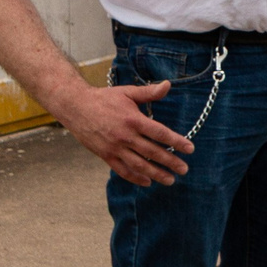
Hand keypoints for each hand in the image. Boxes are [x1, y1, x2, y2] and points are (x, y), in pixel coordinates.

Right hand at [56, 81, 192, 185]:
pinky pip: (122, 170)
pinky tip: (147, 182)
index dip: (176, 142)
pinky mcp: (105, 155)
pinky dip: (135, 178)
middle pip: (152, 152)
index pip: (160, 133)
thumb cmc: (104, 98)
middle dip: (170, 162)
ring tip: (170, 180)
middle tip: (184, 169)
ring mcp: (114, 148)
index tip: (190, 149)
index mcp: (133, 120)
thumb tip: (168, 85)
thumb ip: (149, 92)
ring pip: (139, 165)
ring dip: (156, 174)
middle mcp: (125, 136)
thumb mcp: (127, 92)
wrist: (76, 107)